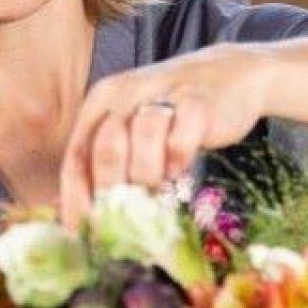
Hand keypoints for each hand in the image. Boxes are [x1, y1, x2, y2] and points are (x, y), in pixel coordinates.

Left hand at [59, 45, 267, 228]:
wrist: (232, 74)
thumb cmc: (174, 113)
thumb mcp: (134, 127)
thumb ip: (112, 163)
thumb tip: (94, 222)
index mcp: (102, 101)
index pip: (77, 156)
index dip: (76, 199)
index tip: (83, 233)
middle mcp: (126, 93)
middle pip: (105, 148)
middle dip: (113, 191)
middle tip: (124, 221)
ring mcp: (163, 93)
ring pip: (142, 138)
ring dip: (146, 176)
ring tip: (155, 195)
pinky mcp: (199, 101)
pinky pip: (181, 138)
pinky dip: (177, 161)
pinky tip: (179, 171)